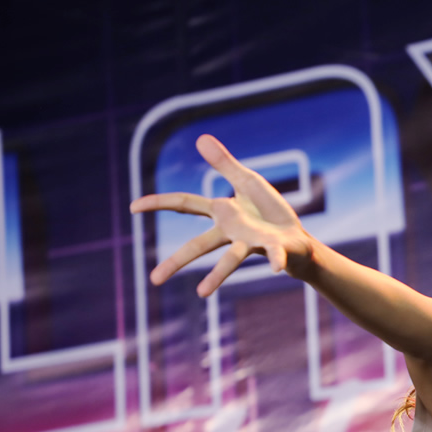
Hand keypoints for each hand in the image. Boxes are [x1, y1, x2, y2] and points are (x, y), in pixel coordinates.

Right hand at [130, 134, 313, 296]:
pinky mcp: (276, 249)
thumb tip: (200, 138)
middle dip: (177, 261)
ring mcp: (252, 243)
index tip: (133, 207)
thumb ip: (225, 164)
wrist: (298, 238)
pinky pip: (274, 255)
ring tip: (202, 294)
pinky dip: (275, 260)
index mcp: (223, 212)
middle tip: (154, 280)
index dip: (159, 203)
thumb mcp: (248, 182)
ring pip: (230, 259)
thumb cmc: (270, 213)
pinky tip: (276, 269)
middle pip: (199, 245)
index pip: (185, 205)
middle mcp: (232, 231)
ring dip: (218, 275)